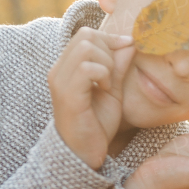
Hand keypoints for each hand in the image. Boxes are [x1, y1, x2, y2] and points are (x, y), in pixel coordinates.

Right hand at [48, 27, 134, 168]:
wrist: (84, 155)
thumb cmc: (97, 124)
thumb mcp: (113, 90)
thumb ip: (118, 66)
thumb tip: (129, 41)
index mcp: (67, 67)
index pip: (86, 34)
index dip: (110, 39)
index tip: (126, 53)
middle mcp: (59, 70)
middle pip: (86, 35)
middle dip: (109, 50)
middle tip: (114, 74)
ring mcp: (60, 82)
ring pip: (86, 47)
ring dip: (106, 62)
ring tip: (109, 83)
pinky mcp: (68, 95)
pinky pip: (87, 68)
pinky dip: (103, 74)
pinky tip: (105, 90)